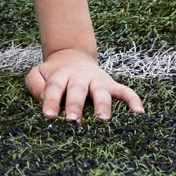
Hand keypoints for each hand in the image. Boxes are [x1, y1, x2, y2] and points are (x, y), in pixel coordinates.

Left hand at [24, 48, 142, 121]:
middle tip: (73, 120)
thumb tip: (45, 98)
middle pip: (78, 89)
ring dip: (103, 104)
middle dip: (76, 104)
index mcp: (61, 74)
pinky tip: (139, 112)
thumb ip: (36, 85)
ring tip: (103, 119)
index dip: (51, 100)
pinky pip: (125, 91)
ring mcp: (97, 80)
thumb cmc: (53, 74)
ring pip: (101, 91)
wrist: (72, 55)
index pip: (54, 87)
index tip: (48, 115)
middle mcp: (80, 77)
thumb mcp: (38, 74)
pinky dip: (133, 100)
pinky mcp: (111, 84)